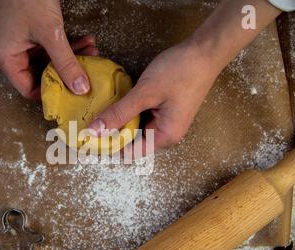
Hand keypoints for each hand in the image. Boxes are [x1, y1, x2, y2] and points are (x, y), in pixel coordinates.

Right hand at [0, 0, 97, 99]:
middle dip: (66, 73)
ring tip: (91, 53)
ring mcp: (22, 44)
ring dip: (71, 58)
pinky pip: (51, 49)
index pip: (28, 90)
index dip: (50, 93)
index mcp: (7, 59)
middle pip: (41, 76)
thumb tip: (79, 87)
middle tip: (86, 72)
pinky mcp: (32, 35)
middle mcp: (12, 55)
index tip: (71, 94)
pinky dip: (68, 47)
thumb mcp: (51, 34)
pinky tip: (86, 42)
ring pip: (50, 62)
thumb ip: (66, 63)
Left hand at [88, 0, 280, 155]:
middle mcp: (166, 134)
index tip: (90, 139)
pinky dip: (129, 111)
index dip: (110, 147)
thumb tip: (95, 131)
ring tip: (98, 113)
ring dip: (120, 121)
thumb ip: (119, 113)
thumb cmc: (180, 72)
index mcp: (165, 136)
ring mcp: (166, 121)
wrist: (205, 51)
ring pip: (136, 127)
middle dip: (113, 133)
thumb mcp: (145, 93)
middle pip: (133, 141)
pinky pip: (142, 116)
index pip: (131, 152)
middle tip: (90, 124)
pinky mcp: (164, 109)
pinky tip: (115, 103)